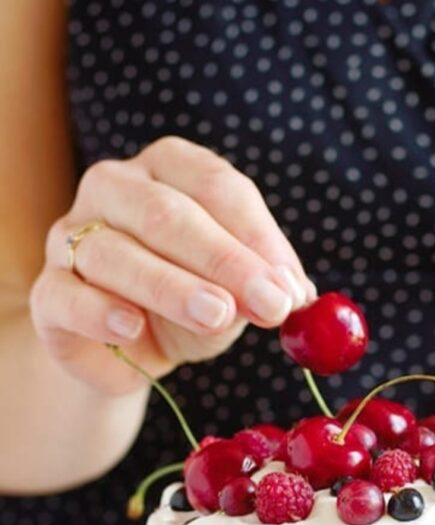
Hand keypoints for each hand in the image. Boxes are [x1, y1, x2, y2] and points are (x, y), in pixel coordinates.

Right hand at [30, 136, 314, 394]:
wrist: (134, 354)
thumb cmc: (192, 307)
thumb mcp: (239, 294)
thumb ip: (265, 288)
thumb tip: (294, 295)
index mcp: (169, 170)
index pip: (215, 186)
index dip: (257, 236)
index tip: (289, 286)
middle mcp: (114, 189)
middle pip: (166, 213)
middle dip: (224, 261)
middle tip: (269, 304)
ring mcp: (71, 236)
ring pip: (115, 252)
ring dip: (172, 287)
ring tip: (218, 317)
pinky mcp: (49, 293)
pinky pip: (66, 295)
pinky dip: (100, 311)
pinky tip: (133, 328)